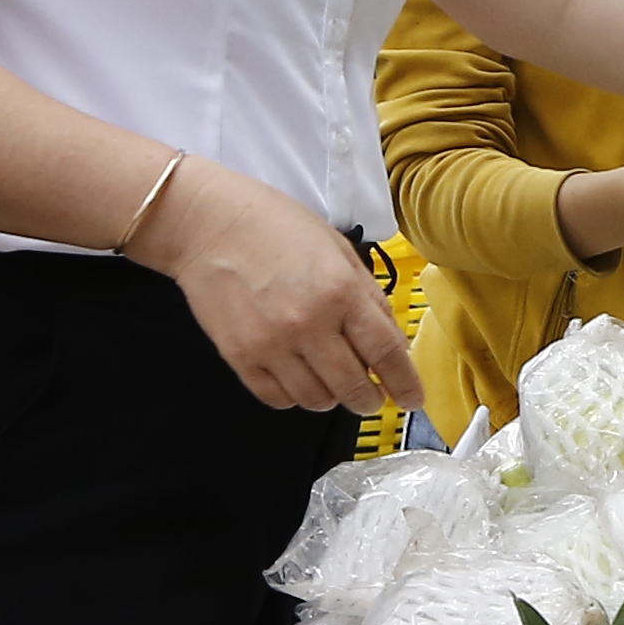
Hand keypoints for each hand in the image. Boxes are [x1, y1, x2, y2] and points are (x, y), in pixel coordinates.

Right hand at [125, 159, 424, 415]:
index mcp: (341, 292)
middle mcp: (309, 325)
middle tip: (373, 396)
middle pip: (352, 387)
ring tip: (333, 380)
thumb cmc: (278, 227)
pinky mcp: (239, 357)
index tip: (413, 399)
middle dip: (369, 399)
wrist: (210, 224)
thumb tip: (390, 339)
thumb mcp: (339, 250)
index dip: (405, 383)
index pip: (386, 352)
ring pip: (316, 399)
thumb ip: (368, 297)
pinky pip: (277, 398)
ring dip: (332, 397)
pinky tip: (300, 378)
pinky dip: (295, 396)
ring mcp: (271, 346)